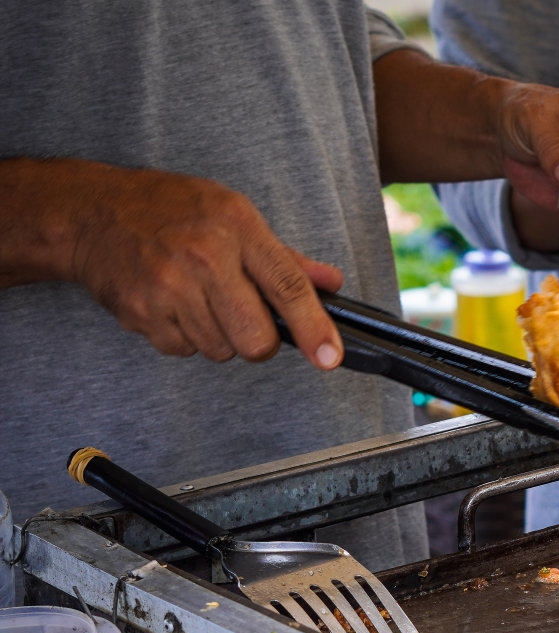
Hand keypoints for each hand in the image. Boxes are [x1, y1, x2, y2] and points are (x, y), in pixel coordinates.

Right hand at [67, 165, 343, 367]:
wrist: (91, 212)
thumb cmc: (170, 210)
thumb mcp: (233, 213)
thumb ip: (283, 258)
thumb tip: (330, 283)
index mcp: (237, 227)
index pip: (288, 287)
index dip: (315, 329)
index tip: (331, 359)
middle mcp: (204, 257)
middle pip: (256, 340)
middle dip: (259, 341)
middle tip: (245, 317)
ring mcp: (168, 288)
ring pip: (221, 350)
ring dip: (219, 336)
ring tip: (198, 298)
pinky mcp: (141, 313)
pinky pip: (184, 350)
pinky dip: (184, 336)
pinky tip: (171, 303)